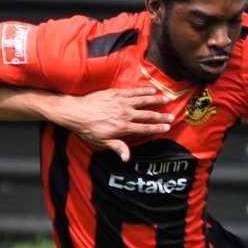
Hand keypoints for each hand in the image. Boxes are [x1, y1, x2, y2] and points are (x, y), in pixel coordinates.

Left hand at [52, 86, 174, 160]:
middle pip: (147, 115)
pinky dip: (143, 91)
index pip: (144, 128)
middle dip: (161, 116)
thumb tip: (127, 158)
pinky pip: (133, 91)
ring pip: (143, 100)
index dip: (157, 128)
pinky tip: (151, 90)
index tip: (167, 127)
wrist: (75, 112)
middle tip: (172, 115)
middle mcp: (125, 114)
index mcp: (123, 128)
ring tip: (166, 99)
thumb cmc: (87, 129)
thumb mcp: (102, 142)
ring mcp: (121, 102)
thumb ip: (117, 147)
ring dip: (156, 100)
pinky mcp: (116, 93)